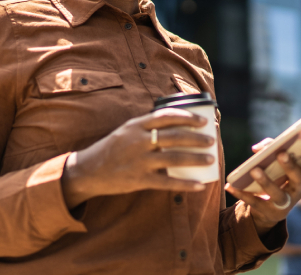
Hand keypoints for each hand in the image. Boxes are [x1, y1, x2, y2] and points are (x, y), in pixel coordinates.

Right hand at [62, 109, 215, 207]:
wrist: (89, 170)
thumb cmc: (112, 148)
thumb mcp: (126, 130)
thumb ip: (147, 126)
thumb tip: (175, 122)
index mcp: (136, 125)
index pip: (166, 116)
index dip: (187, 117)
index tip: (203, 121)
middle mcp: (138, 141)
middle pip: (174, 137)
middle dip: (196, 138)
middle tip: (211, 140)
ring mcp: (139, 161)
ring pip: (174, 157)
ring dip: (195, 158)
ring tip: (210, 159)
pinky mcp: (139, 180)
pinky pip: (167, 182)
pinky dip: (185, 184)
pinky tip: (199, 185)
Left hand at [224, 143, 300, 235]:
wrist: (268, 209)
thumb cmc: (275, 176)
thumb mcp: (276, 163)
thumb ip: (269, 149)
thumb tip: (257, 149)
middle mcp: (297, 192)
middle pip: (299, 180)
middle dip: (291, 167)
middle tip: (281, 153)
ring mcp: (284, 204)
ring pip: (278, 195)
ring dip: (266, 181)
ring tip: (254, 170)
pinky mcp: (267, 211)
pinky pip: (254, 202)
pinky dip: (241, 193)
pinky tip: (230, 186)